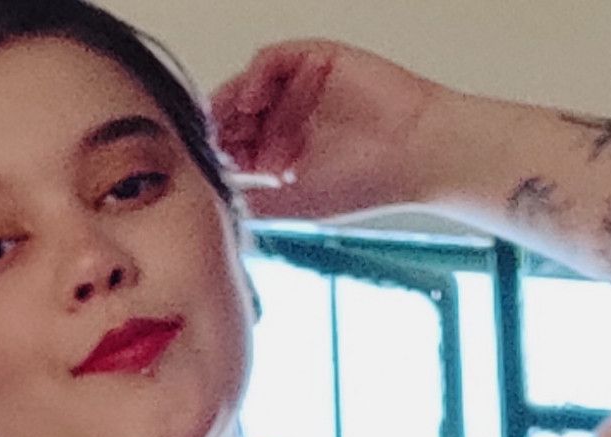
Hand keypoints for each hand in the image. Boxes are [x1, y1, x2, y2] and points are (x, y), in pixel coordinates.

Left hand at [208, 38, 443, 222]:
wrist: (414, 156)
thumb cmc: (366, 183)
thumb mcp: (291, 203)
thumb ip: (249, 198)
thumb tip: (208, 202)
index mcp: (283, 153)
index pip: (235, 145)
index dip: (213, 153)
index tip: (196, 167)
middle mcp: (289, 119)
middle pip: (236, 113)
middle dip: (217, 128)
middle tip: (200, 143)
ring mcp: (301, 88)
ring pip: (250, 87)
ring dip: (233, 105)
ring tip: (226, 125)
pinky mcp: (316, 59)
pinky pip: (273, 59)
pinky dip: (255, 76)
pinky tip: (250, 101)